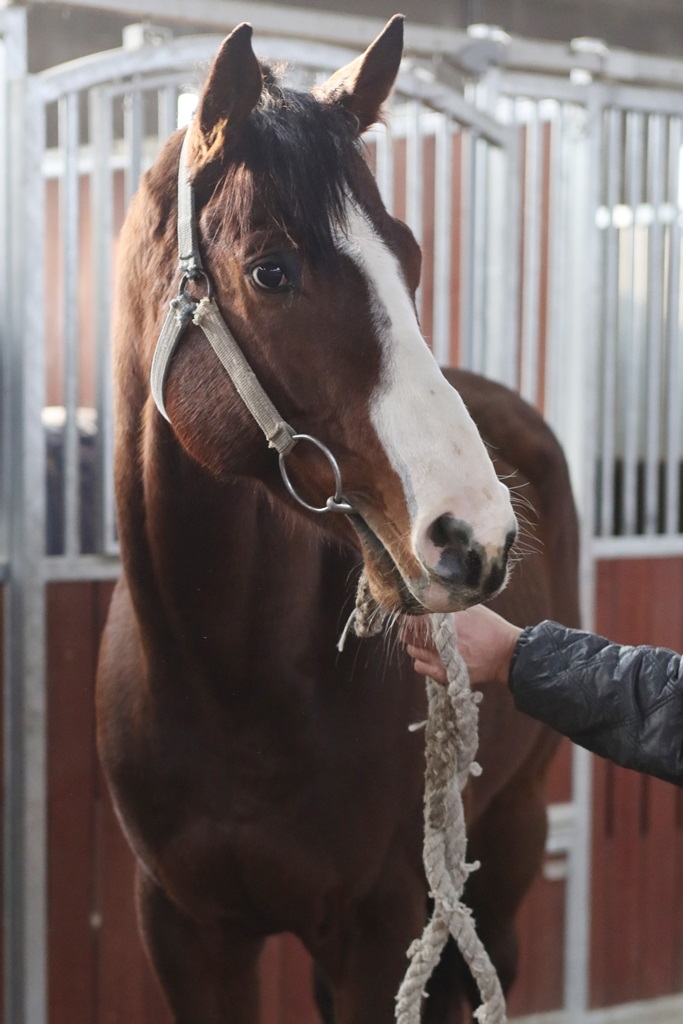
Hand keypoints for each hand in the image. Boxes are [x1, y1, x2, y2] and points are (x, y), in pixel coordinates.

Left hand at [405, 605, 521, 685]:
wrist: (507, 655)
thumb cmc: (491, 629)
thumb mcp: (473, 609)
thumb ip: (451, 604)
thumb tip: (431, 596)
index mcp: (449, 622)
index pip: (414, 618)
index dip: (409, 615)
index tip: (410, 613)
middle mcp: (442, 641)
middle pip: (408, 635)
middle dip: (409, 629)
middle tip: (415, 627)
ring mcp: (442, 659)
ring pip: (412, 651)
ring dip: (416, 645)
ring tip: (426, 642)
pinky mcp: (445, 674)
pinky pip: (420, 667)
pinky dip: (421, 661)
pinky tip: (431, 656)